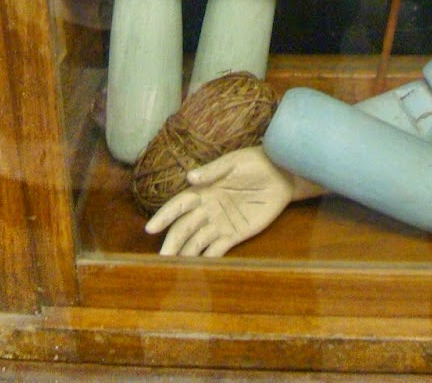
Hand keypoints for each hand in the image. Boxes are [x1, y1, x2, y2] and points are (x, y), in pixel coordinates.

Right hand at [144, 145, 295, 256]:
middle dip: (173, 242)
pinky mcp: (235, 234)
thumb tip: (190, 177)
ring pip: (198, 241)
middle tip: (162, 258)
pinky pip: (218, 249)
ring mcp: (221, 223)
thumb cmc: (254, 162)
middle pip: (185, 228)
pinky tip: (197, 270)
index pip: (179, 205)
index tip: (150, 229)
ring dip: (186, 254)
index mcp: (203, 191)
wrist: (281, 174)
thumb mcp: (233, 163)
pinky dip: (207, 259)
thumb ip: (212, 171)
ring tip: (173, 269)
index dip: (164, 216)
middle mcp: (207, 209)